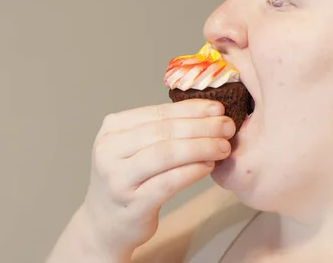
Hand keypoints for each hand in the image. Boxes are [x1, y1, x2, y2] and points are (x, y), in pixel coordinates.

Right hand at [80, 99, 233, 258]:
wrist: (104, 224)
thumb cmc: (128, 180)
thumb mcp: (134, 148)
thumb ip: (162, 130)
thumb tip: (207, 112)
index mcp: (112, 129)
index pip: (159, 112)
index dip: (192, 109)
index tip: (218, 108)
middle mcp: (109, 150)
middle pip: (165, 132)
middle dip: (201, 127)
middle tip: (227, 126)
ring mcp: (118, 178)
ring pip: (167, 154)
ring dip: (201, 147)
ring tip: (223, 146)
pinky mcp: (132, 204)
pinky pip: (169, 182)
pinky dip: (192, 171)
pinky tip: (209, 166)